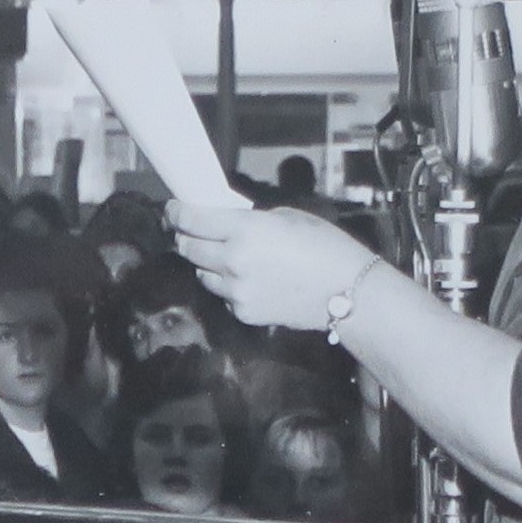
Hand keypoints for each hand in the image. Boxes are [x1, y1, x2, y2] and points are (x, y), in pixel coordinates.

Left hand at [173, 197, 389, 334]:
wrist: (348, 291)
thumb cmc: (325, 247)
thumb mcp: (286, 217)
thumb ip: (250, 220)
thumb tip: (227, 223)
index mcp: (243, 230)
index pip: (191, 220)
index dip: (177, 212)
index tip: (173, 209)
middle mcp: (232, 261)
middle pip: (188, 248)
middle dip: (185, 237)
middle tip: (190, 231)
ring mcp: (235, 291)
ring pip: (203, 274)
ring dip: (208, 263)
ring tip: (228, 257)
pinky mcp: (243, 312)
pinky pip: (223, 295)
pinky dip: (228, 286)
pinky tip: (250, 280)